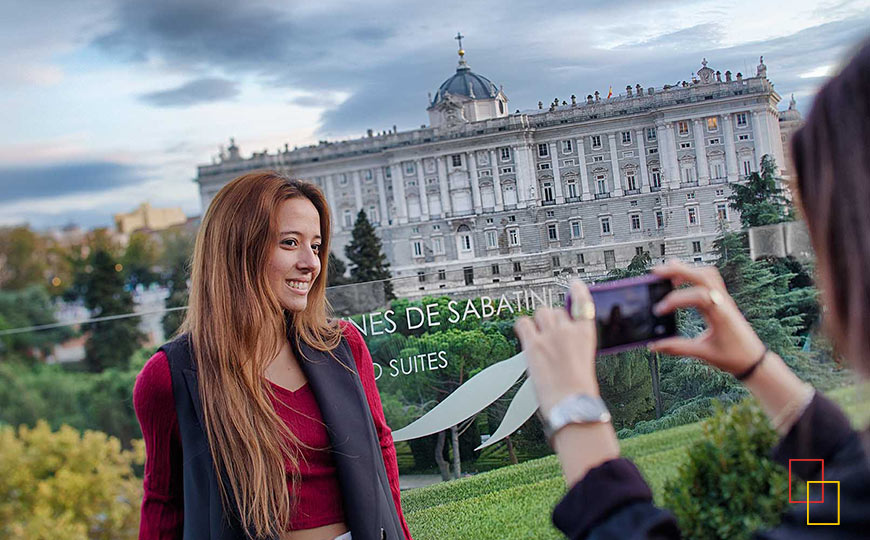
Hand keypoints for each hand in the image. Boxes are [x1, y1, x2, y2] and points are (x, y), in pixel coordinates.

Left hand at [514, 280, 597, 415]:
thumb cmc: (579, 391)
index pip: (583, 303)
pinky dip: (522, 326)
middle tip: (548, 334)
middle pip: (556, 311)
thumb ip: (574, 345)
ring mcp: (550, 336)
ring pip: (540, 313)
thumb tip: (561, 339)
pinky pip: (523, 323)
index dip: (578, 291)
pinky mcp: (533, 344)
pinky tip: (523, 333)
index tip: (574, 284)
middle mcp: (569, 330)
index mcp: (586, 335)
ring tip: (537, 336)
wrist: (572, 405)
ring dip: (538, 322)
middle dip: (551, 320)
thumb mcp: (584, 361)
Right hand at [649, 260, 765, 374]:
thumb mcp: (704, 353)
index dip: (675, 300)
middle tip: (656, 272)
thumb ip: (678, 348)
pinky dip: (693, 275)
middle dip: (678, 270)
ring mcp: (724, 299)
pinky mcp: (722, 300)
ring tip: (667, 273)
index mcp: (720, 314)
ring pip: (707, 274)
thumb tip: (655, 345)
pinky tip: (681, 281)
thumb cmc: (734, 357)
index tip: (659, 310)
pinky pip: (709, 279)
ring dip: (687, 270)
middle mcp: (723, 302)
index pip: (698, 296)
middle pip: (702, 275)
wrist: (753, 359)